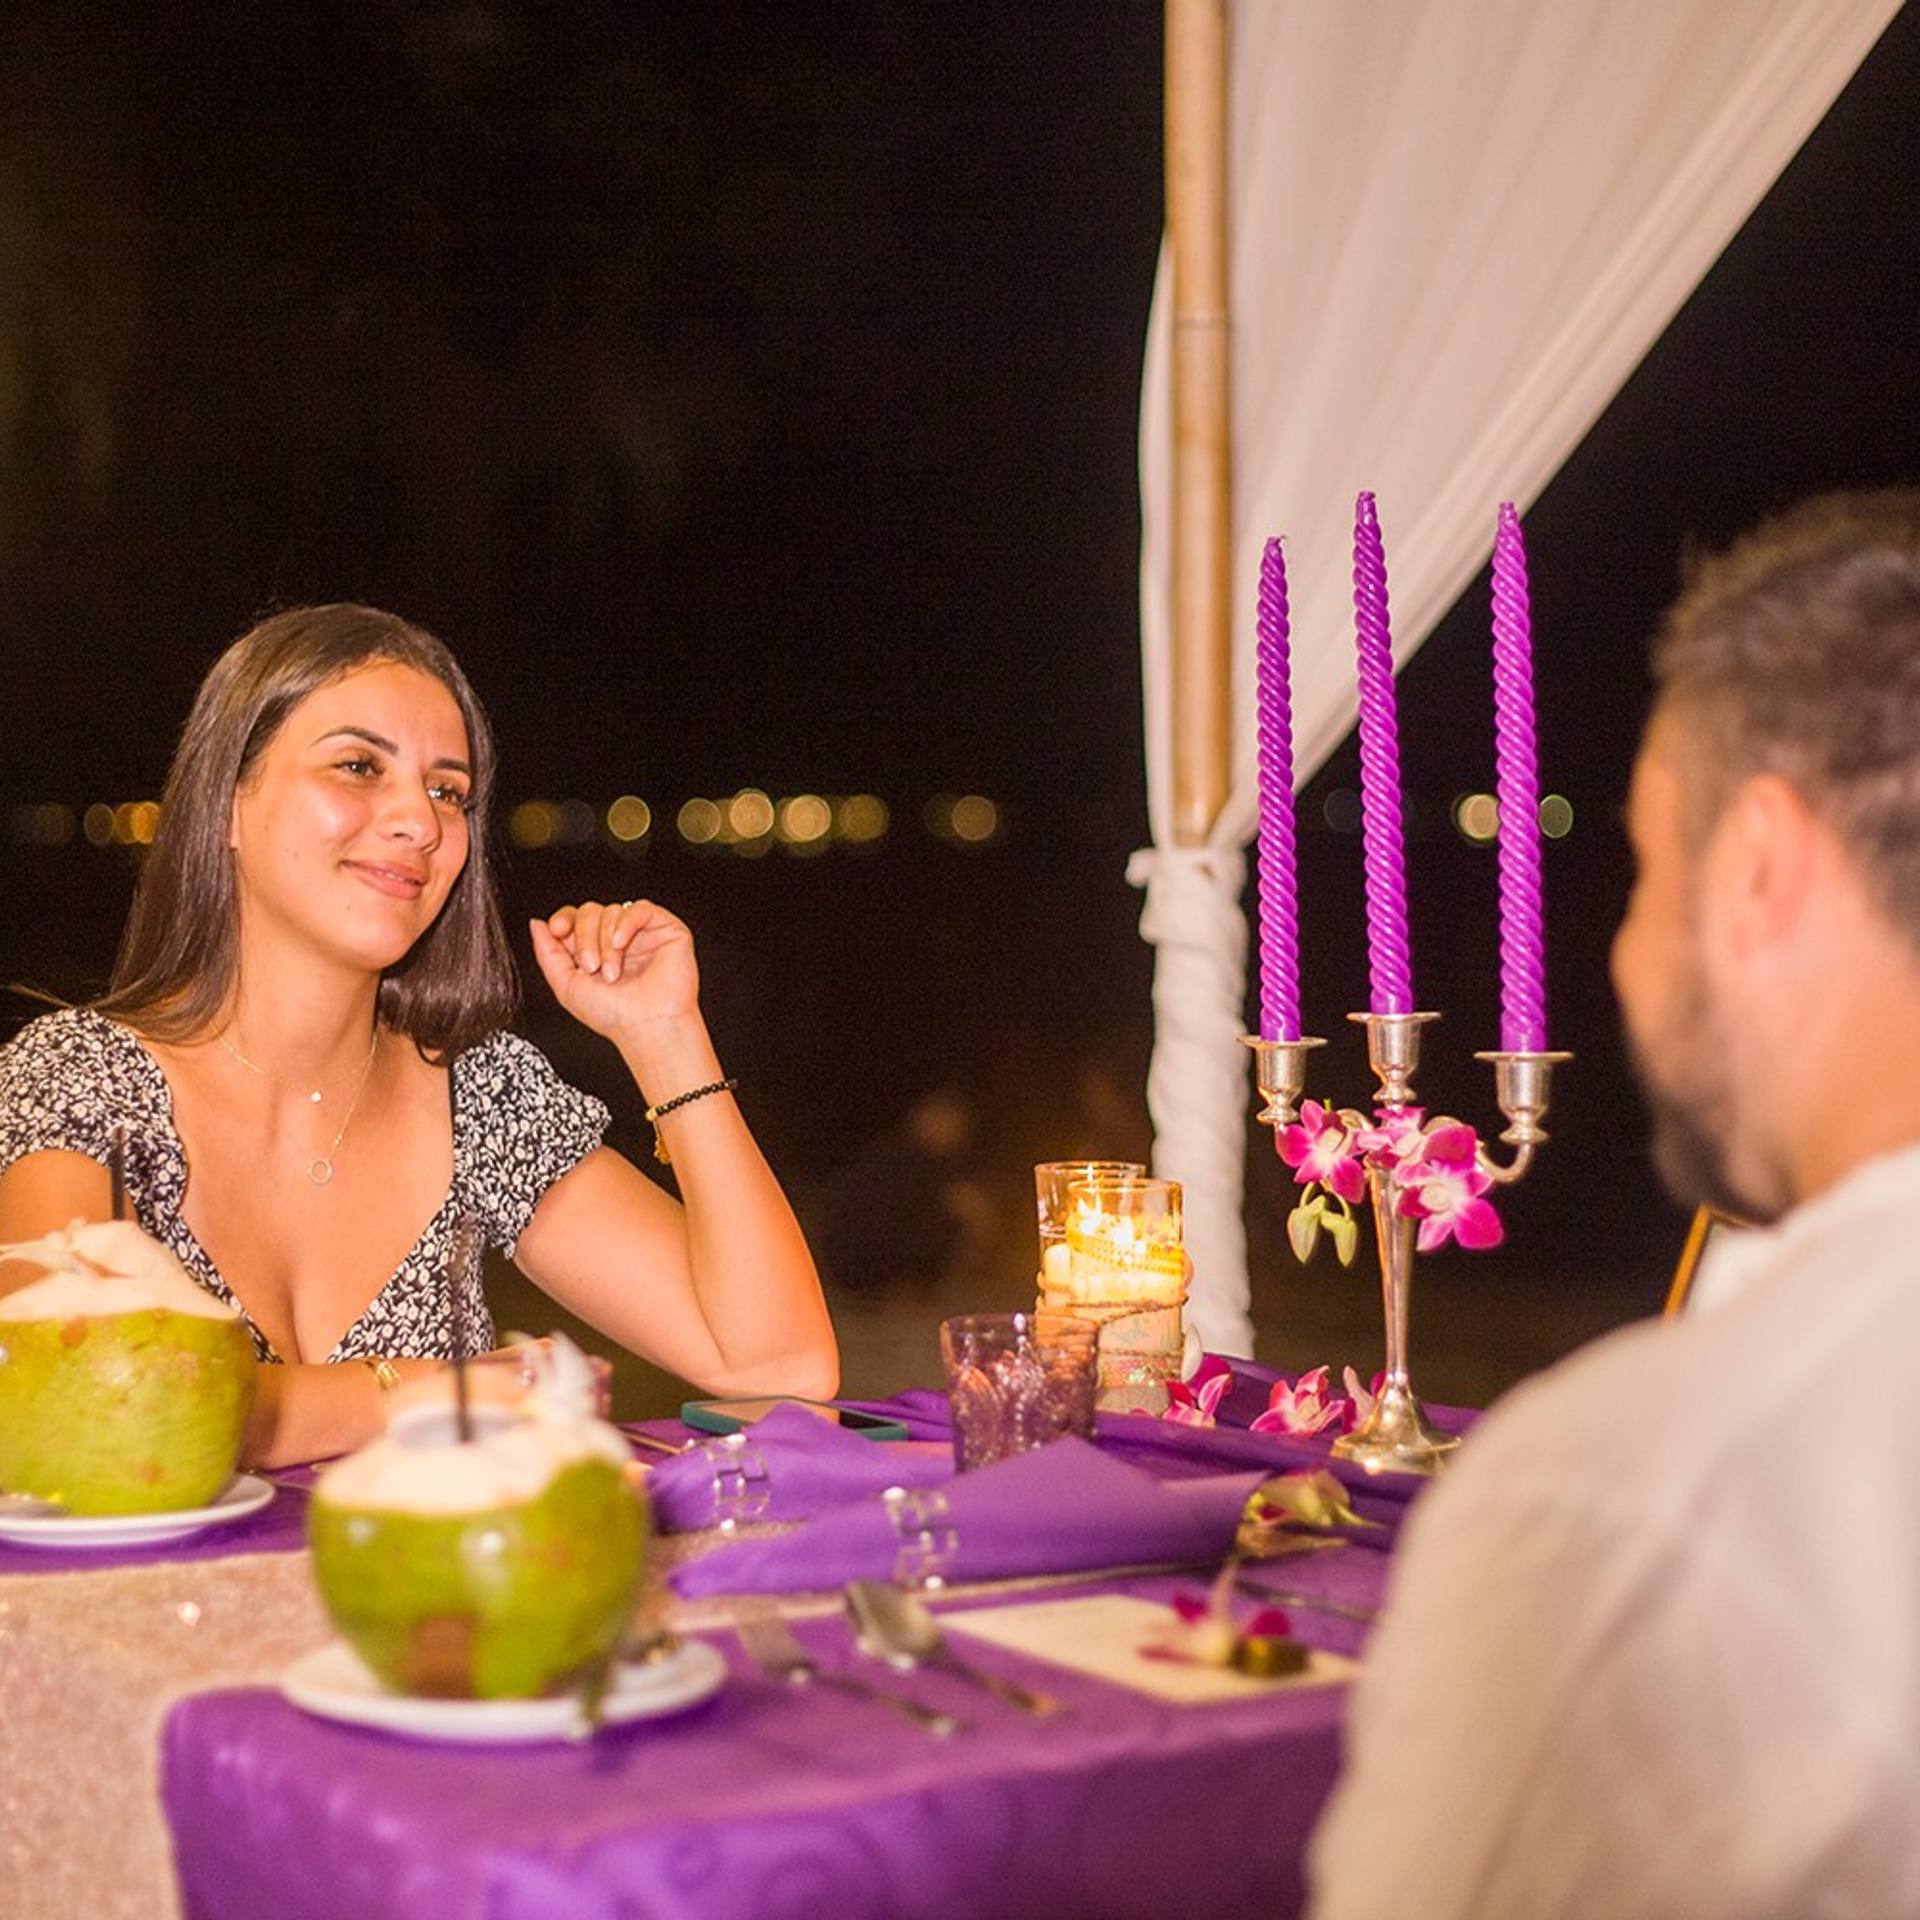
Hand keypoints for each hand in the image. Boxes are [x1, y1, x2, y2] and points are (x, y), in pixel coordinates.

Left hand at [530, 899, 701, 1043]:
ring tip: (612, 971)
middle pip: (591, 911)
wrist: (648, 1027)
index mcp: (595, 951)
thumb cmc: (614, 1016)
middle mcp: (618, 941)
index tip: (557, 930)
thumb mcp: (566, 986)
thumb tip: (537, 924)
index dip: (564, 919)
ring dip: (607, 941)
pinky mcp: (666, 930)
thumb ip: (547, 953)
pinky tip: (623, 944)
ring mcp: (642, 935)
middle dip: (584, 936)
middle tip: (590, 966)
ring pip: (613, 911)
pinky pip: (641, 909)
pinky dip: (626, 924)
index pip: (575, 918)